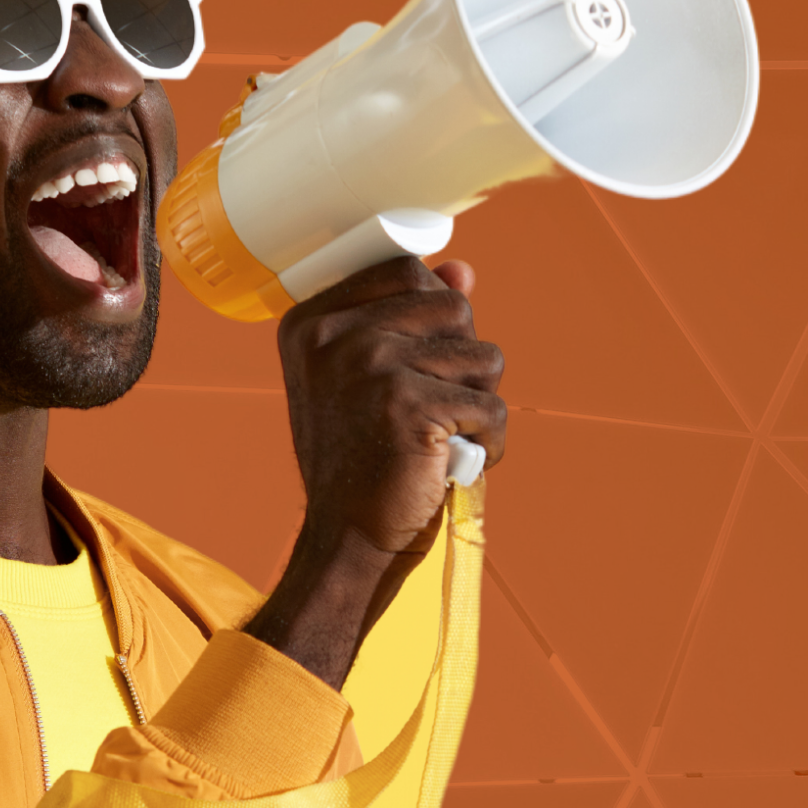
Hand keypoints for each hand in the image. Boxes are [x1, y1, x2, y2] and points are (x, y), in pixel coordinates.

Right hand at [242, 257, 504, 687]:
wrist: (347, 538)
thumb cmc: (363, 457)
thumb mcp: (370, 376)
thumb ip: (410, 317)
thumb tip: (462, 270)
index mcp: (314, 319)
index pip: (407, 269)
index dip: (433, 317)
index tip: (411, 369)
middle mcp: (335, 334)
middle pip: (453, 306)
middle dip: (462, 361)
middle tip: (428, 409)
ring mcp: (370, 365)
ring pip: (484, 355)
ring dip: (478, 404)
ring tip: (438, 439)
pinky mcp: (410, 405)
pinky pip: (493, 407)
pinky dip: (488, 443)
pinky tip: (451, 464)